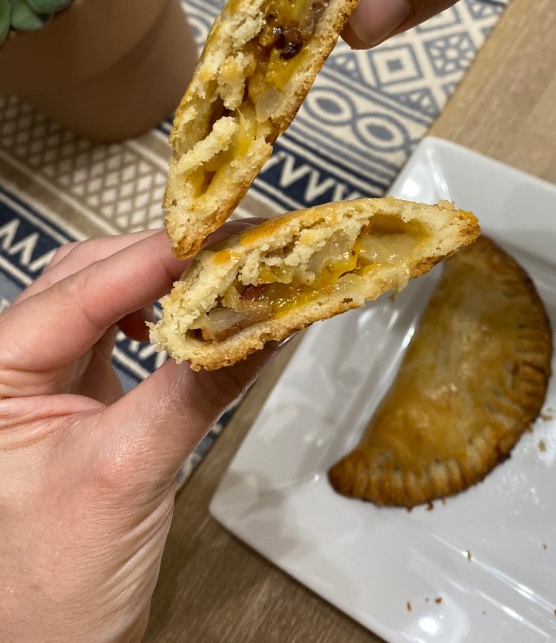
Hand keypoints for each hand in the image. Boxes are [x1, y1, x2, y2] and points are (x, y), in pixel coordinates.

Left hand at [0, 229, 274, 642]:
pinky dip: (168, 315)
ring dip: (170, 281)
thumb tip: (262, 319)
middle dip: (170, 259)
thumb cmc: (49, 587)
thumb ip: (197, 387)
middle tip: (244, 252)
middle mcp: (9, 364)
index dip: (162, 257)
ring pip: (108, 294)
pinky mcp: (77, 394)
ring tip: (227, 276)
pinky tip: (191, 320)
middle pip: (93, 274)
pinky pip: (124, 330)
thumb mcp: (129, 473)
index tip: (231, 238)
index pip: (82, 287)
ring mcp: (42, 377)